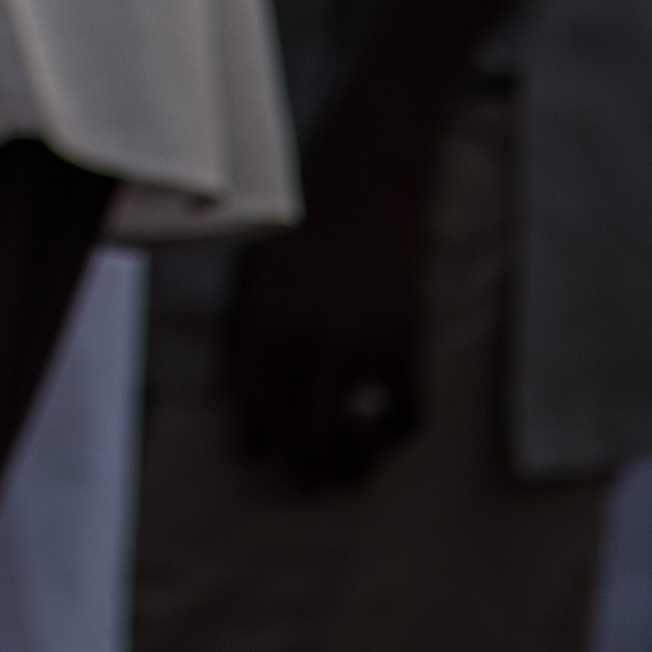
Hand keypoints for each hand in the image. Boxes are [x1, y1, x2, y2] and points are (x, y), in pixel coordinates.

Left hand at [225, 152, 431, 491]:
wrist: (366, 172)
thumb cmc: (303, 215)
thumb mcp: (254, 266)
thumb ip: (247, 326)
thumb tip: (242, 384)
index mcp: (261, 329)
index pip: (253, 416)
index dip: (260, 441)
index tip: (268, 448)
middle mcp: (306, 347)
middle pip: (302, 442)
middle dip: (307, 470)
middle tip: (315, 478)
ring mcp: (358, 348)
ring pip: (353, 442)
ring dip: (355, 463)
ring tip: (356, 462)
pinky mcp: (405, 342)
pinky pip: (409, 414)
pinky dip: (404, 429)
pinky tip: (394, 420)